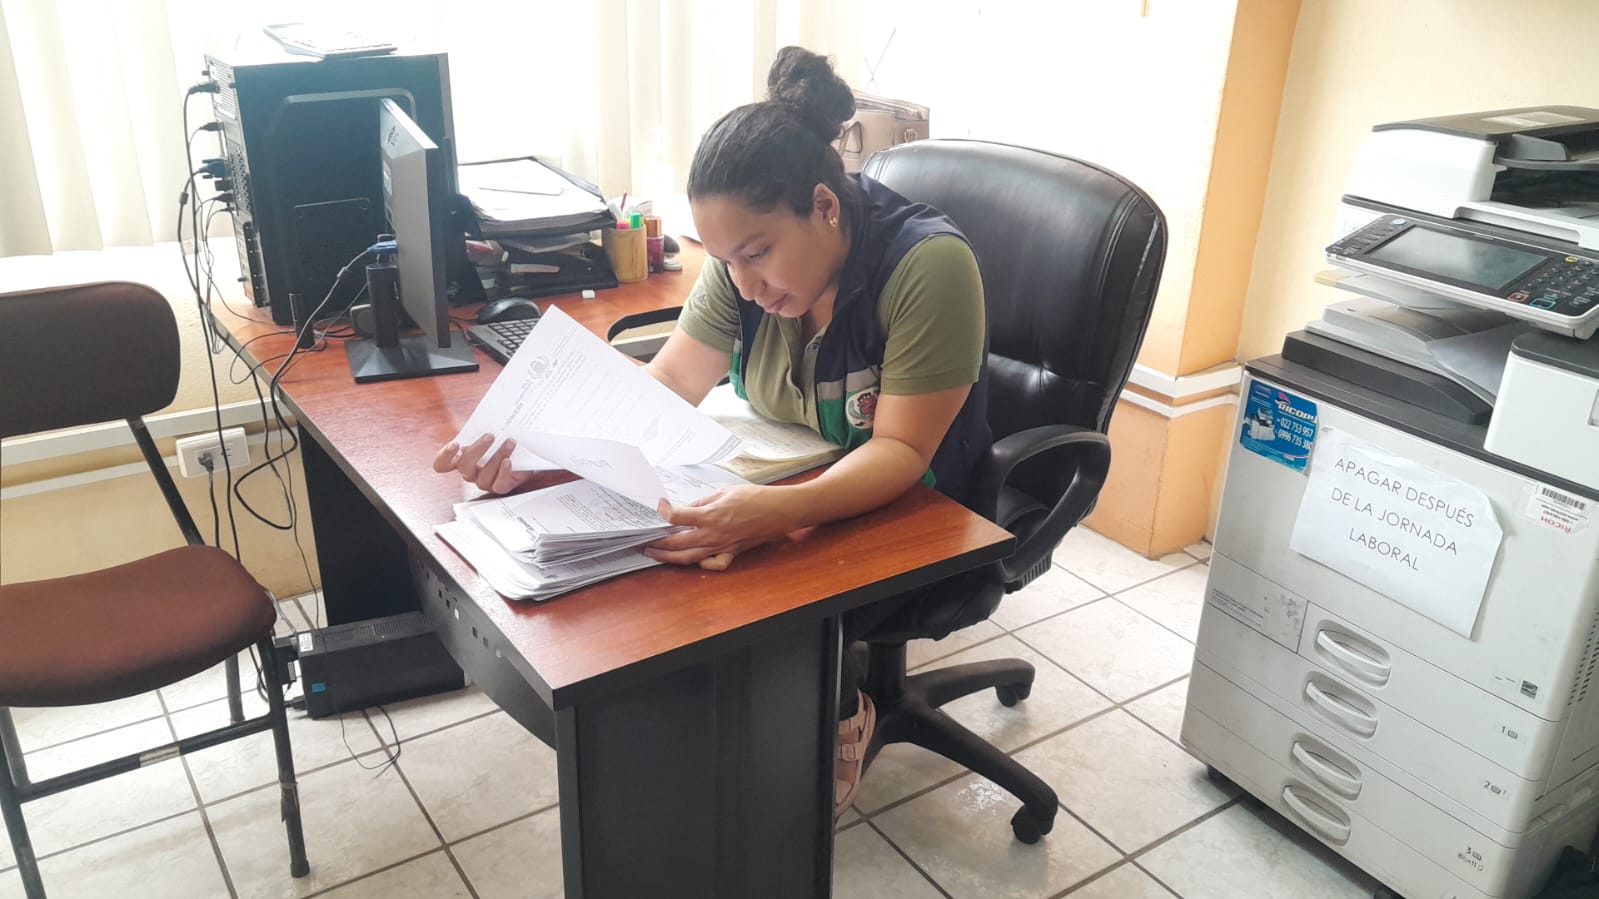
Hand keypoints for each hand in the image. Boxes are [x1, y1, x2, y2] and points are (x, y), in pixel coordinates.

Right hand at [432, 434, 531, 494]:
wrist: (526, 455)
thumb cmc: (503, 441)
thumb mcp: (491, 432)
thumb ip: (482, 427)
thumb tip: (484, 413)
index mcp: (462, 458)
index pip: (442, 464)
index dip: (445, 456)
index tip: (455, 444)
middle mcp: (470, 472)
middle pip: (464, 466)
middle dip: (477, 450)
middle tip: (490, 435)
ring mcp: (484, 481)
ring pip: (484, 475)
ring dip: (497, 456)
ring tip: (510, 442)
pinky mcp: (500, 487)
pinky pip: (499, 484)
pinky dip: (504, 472)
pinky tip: (509, 461)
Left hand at [645, 486, 806, 569]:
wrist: (780, 510)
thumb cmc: (756, 498)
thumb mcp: (724, 491)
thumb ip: (702, 502)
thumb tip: (686, 509)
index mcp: (711, 515)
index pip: (676, 517)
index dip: (663, 511)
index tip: (659, 505)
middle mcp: (713, 535)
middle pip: (676, 543)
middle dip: (657, 542)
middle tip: (645, 539)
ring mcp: (722, 547)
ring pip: (688, 558)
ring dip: (668, 557)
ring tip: (655, 554)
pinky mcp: (731, 553)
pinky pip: (712, 564)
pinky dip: (700, 565)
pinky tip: (693, 559)